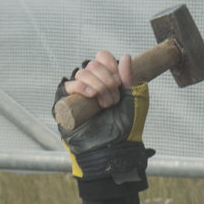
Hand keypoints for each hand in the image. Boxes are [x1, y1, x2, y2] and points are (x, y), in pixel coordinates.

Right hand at [54, 52, 151, 182]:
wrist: (115, 146)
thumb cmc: (128, 126)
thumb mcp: (136, 98)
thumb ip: (132, 77)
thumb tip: (124, 56)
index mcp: (108, 78)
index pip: (102, 57)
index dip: (110, 64)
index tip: (119, 81)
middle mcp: (93, 83)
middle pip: (93, 64)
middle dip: (106, 80)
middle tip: (114, 100)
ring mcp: (80, 93)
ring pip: (82, 73)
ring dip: (97, 86)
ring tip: (106, 104)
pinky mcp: (68, 103)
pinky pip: (68, 86)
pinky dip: (80, 86)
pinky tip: (91, 95)